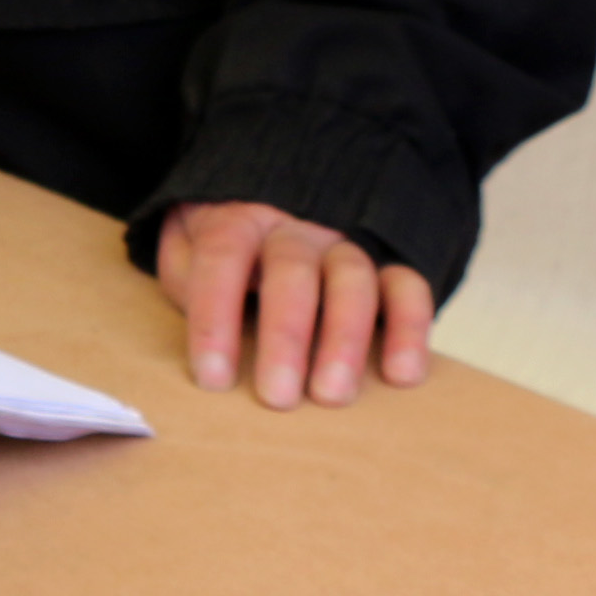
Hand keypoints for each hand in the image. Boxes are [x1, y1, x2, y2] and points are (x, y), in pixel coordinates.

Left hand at [151, 201, 433, 408]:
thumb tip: (199, 310)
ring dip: (344, 340)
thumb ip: (185, 273)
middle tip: (277, 397)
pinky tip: (402, 375)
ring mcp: (345, 245)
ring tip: (331, 395)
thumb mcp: (187, 243)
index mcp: (240, 218)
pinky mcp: (389, 265)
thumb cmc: (228, 245)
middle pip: (292, 270)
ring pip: (353, 279)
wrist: (280, 198)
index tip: (213, 378)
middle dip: (285, 336)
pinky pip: (409, 287)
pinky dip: (411, 328)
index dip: (214, 316)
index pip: (223, 255)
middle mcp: (296, 228)